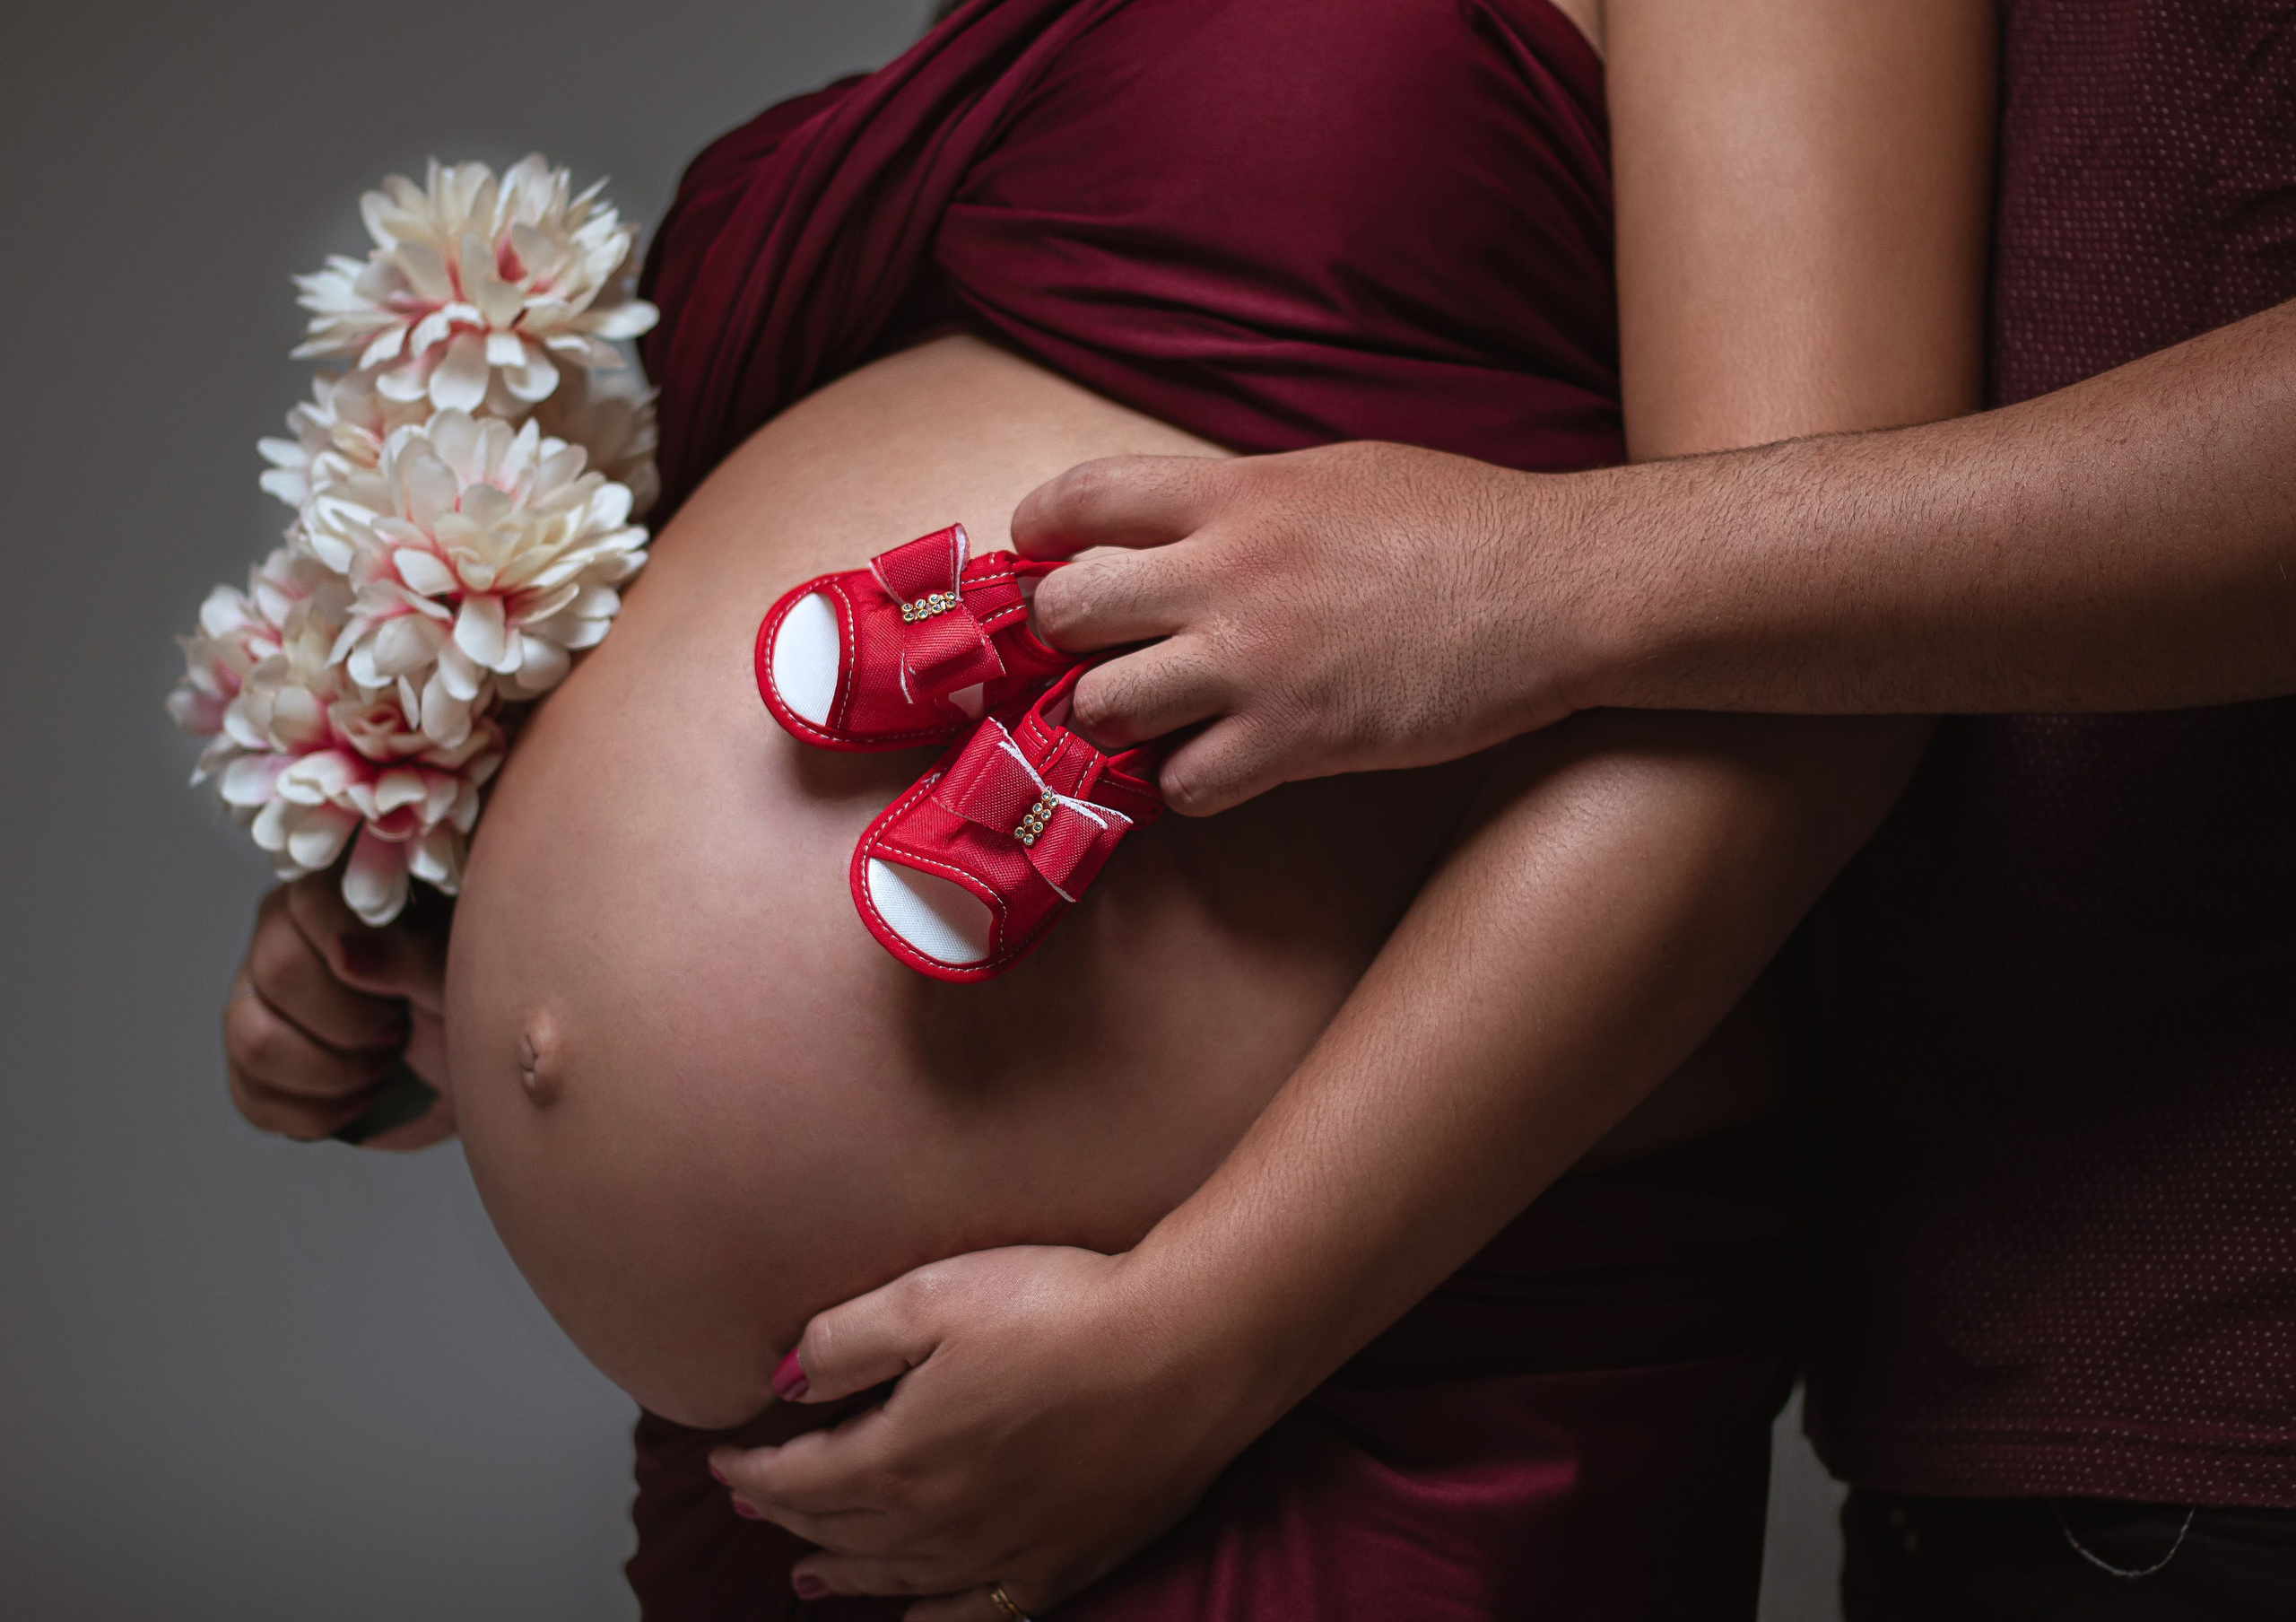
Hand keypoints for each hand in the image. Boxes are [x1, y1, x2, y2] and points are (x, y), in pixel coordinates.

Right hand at [222, 872, 454, 1149]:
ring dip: (330, 1071)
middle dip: (351, 1022)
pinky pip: (251, 1097)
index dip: (354, 949)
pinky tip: (359, 1100)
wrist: (469, 1070)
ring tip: (380, 1066)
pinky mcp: (254, 1065)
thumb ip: (412, 956)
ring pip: (252, 1038)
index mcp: (336, 895)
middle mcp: (282, 938)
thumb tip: (347, 955)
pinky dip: (317, 1113)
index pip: (309, 900)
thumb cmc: (467, 1003)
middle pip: (278, 971)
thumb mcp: (459, 976)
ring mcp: (257, 1001)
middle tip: (398, 1031)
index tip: (397, 988)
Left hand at [711, 1247, 1273, 1619]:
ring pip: (897, 1581)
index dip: (751, 1473)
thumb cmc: (1063, 1308)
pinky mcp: (1066, 1561)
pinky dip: (932, 1620)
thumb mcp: (932, 1295)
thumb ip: (843, 1340)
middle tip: (756, 1507)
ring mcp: (1005, 1550)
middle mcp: (941, 1522)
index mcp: (899, 1456)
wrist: (1188, 1349)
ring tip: (808, 1577)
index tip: (723, 1458)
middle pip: (840, 1533)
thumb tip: (780, 1382)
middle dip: (788, 1520)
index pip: (797, 1480)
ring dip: (843, 1576)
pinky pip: (976, 1614)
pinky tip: (915, 1618)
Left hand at [1013, 441, 1601, 814]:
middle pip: (1068, 611)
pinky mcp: (1298, 740)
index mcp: (1238, 495)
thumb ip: (1248, 499)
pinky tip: (1224, 764)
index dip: (1038, 531)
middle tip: (1090, 654)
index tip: (1037, 557)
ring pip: (1105, 708)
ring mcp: (1257, 662)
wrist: (1562, 588)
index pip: (1082, 496)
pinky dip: (1191, 784)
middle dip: (1060, 640)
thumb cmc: (1466, 521)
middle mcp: (1228, 574)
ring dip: (1116, 721)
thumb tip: (1184, 524)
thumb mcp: (1340, 472)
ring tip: (1152, 718)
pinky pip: (1187, 785)